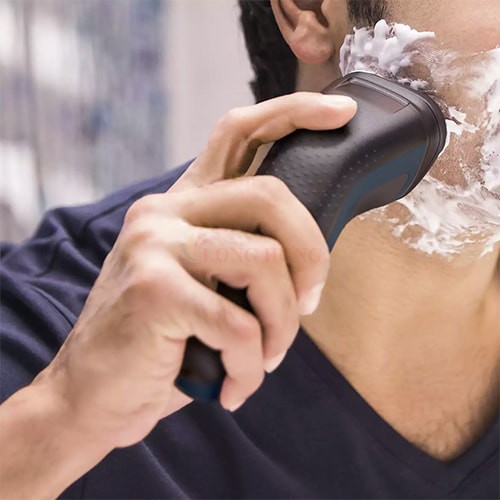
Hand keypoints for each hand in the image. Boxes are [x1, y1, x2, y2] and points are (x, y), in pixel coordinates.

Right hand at [37, 92, 356, 448]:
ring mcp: (155, 244)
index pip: (238, 132)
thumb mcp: (204, 287)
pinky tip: (234, 386)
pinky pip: (239, 325)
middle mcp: (165, 211)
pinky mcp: (154, 289)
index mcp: (183, 205)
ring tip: (266, 357)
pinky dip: (251, 367)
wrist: (95, 393)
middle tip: (307, 304)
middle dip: (312, 256)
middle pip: (270, 196)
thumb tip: (309, 255)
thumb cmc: (162, 343)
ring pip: (265, 261)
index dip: (293, 114)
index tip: (341, 111)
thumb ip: (241, 255)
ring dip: (282, 324)